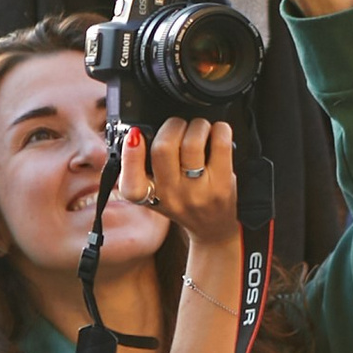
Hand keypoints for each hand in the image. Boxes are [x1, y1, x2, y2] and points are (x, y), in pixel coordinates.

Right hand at [134, 115, 244, 252]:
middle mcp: (171, 196)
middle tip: (179, 127)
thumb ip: (144, 165)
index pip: (131, 182)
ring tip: (200, 129)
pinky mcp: (222, 185)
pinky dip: (219, 129)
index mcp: (148, 196)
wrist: (211, 228)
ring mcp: (197, 192)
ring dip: (197, 125)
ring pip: (192, 143)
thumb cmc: (182, 202)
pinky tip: (216, 132)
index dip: (130, 155)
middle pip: (163, 148)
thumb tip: (140, 131)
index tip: (134, 135)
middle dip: (173, 125)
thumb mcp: (154, 190)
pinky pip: (220, 145)